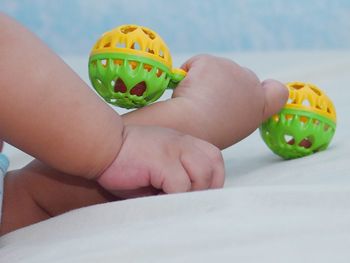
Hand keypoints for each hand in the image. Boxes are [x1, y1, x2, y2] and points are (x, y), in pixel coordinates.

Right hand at [96, 125, 224, 197]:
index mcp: (182, 142)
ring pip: (202, 175)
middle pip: (212, 166)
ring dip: (190, 193)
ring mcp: (173, 149)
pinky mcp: (162, 161)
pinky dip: (174, 198)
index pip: (214, 158)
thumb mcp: (157, 164)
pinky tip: (159, 199)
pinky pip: (181, 186)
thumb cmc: (125, 159)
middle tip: (184, 200)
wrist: (100, 145)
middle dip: (204, 188)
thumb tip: (187, 202)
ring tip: (171, 200)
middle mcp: (182, 142)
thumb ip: (175, 176)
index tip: (198, 194)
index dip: (212, 179)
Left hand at [172, 54, 287, 147]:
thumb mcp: (231, 127)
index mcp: (258, 108)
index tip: (258, 92)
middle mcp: (251, 85)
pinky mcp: (212, 62)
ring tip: (195, 103)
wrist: (191, 127)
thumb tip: (221, 96)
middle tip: (207, 104)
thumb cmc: (206, 135)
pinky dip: (188, 74)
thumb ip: (236, 109)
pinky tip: (185, 92)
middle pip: (238, 77)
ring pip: (215, 69)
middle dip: (222, 83)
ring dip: (203, 80)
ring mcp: (232, 70)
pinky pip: (196, 64)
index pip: (278, 92)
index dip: (268, 89)